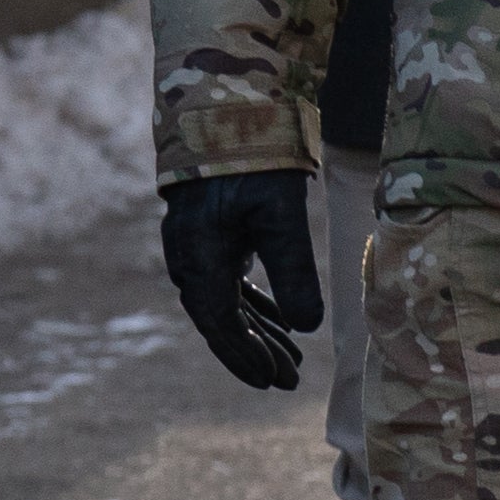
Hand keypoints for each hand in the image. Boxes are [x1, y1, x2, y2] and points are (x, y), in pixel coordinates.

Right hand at [158, 169, 322, 391]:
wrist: (229, 116)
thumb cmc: (256, 163)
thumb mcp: (281, 215)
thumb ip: (293, 270)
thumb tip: (309, 327)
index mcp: (199, 255)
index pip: (220, 321)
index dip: (245, 354)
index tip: (272, 380)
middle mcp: (190, 259)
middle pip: (221, 321)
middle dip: (255, 354)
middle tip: (289, 383)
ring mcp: (198, 250)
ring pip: (227, 306)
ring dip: (259, 335)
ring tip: (294, 365)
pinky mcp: (212, 241)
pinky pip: (231, 286)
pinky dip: (257, 309)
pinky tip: (284, 327)